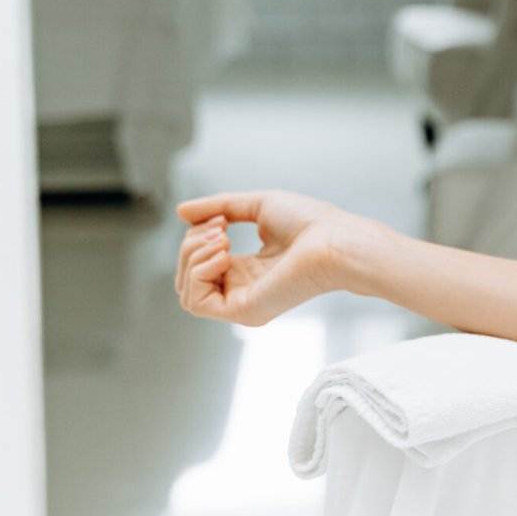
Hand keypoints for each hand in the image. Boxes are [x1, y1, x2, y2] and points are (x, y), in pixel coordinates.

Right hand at [172, 189, 372, 326]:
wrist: (335, 240)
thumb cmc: (311, 222)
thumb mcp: (257, 205)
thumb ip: (218, 207)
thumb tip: (181, 211)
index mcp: (249, 268)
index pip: (200, 262)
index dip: (197, 237)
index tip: (221, 218)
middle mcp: (244, 288)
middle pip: (187, 274)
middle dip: (191, 244)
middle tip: (220, 228)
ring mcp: (243, 302)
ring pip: (186, 289)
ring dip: (192, 257)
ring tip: (222, 239)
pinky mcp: (244, 311)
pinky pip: (196, 302)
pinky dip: (199, 272)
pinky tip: (223, 255)